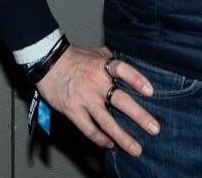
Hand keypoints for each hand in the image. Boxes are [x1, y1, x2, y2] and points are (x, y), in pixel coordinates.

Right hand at [36, 44, 159, 156]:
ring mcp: (84, 99)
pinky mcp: (72, 111)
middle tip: (154, 128)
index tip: (150, 92)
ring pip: (106, 122)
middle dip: (139, 116)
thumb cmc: (74, 56)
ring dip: (122, 137)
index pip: (123, 70)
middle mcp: (95, 83)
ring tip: (136, 148)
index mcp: (102, 66)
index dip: (137, 80)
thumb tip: (131, 62)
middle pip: (121, 101)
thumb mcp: (97, 52)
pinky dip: (100, 139)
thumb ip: (113, 60)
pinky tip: (110, 145)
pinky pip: (89, 129)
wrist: (48, 62)